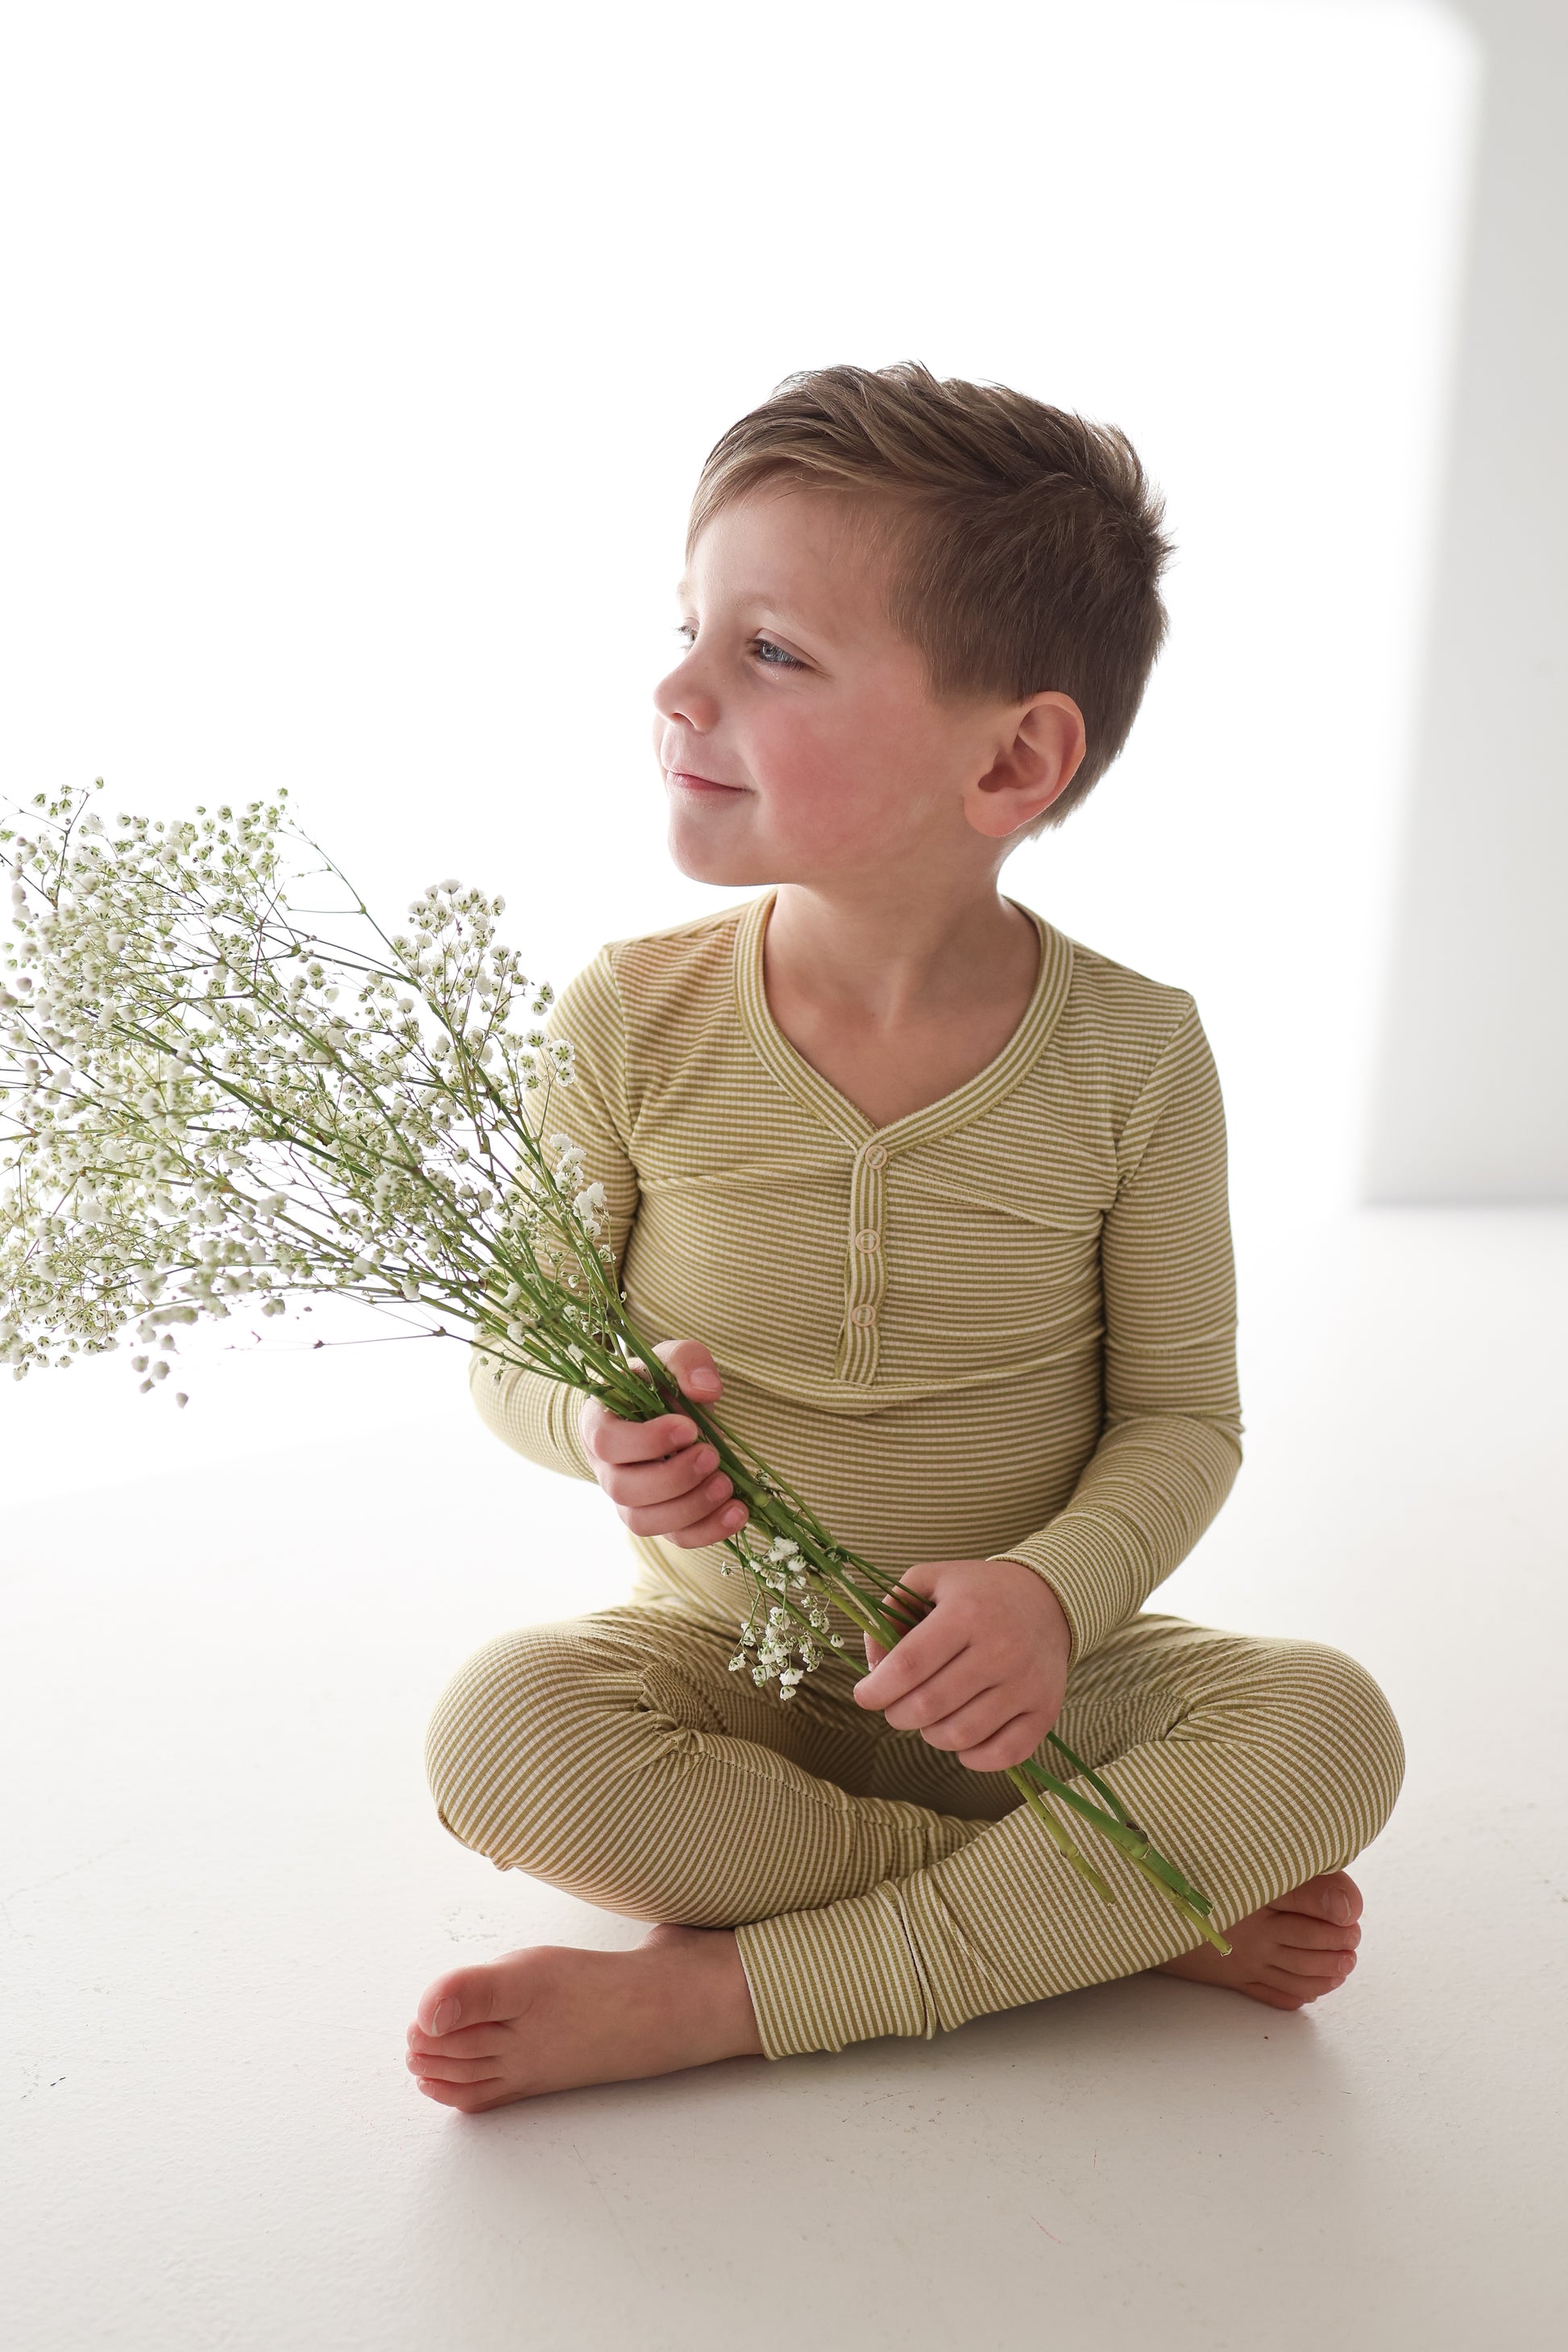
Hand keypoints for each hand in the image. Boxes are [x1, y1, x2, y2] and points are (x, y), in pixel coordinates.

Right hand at [580, 1337, 751, 1551]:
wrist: (670, 1413)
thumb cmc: (660, 1384)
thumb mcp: (670, 1359)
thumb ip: (687, 1361)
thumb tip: (706, 1391)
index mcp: (599, 1424)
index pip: (606, 1442)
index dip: (646, 1441)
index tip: (689, 1428)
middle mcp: (606, 1468)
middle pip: (624, 1489)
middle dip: (674, 1477)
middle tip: (712, 1455)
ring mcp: (630, 1500)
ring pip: (645, 1522)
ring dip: (690, 1507)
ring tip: (727, 1484)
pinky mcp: (659, 1519)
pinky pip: (676, 1538)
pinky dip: (709, 1530)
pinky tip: (738, 1511)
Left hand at [853, 1557, 1071, 1771]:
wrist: (1049, 1600)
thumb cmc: (978, 1593)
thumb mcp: (929, 1580)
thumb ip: (889, 1611)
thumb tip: (874, 1666)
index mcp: (965, 1613)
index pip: (909, 1665)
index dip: (877, 1689)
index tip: (864, 1695)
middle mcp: (999, 1649)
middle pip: (929, 1706)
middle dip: (898, 1714)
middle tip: (896, 1706)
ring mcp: (1025, 1683)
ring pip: (960, 1735)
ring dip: (931, 1735)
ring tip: (930, 1716)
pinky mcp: (1045, 1710)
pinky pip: (1003, 1754)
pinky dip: (973, 1757)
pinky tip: (962, 1737)